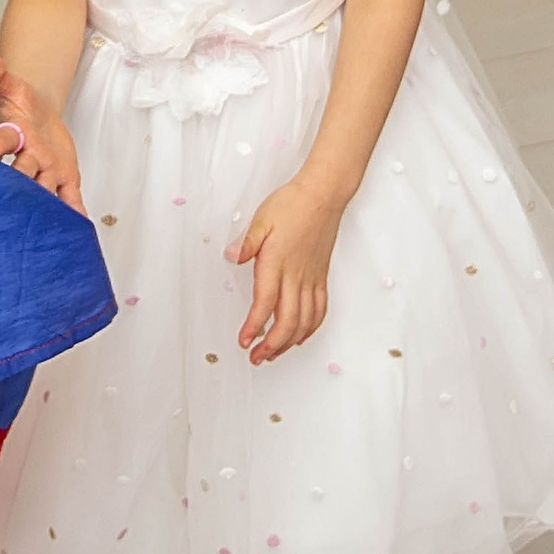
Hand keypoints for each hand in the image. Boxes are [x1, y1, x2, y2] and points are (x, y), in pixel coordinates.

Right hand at [0, 54, 82, 212]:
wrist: (39, 117)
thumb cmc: (22, 106)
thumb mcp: (13, 87)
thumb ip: (0, 76)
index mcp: (14, 135)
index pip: (4, 139)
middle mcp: (27, 158)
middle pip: (24, 173)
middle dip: (24, 185)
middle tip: (24, 201)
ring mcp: (45, 172)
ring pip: (45, 191)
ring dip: (47, 205)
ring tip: (51, 224)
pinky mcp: (63, 180)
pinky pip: (68, 198)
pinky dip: (73, 213)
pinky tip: (79, 229)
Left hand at [228, 178, 344, 362]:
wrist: (323, 195)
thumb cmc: (292, 204)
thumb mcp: (261, 219)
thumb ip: (246, 243)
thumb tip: (231, 257)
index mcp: (277, 262)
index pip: (265, 303)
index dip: (255, 326)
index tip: (245, 341)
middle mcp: (296, 275)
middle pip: (287, 321)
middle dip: (271, 345)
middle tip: (256, 357)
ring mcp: (312, 278)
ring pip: (305, 321)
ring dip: (289, 342)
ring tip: (273, 353)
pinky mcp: (321, 276)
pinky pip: (319, 310)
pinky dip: (310, 328)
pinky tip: (300, 336)